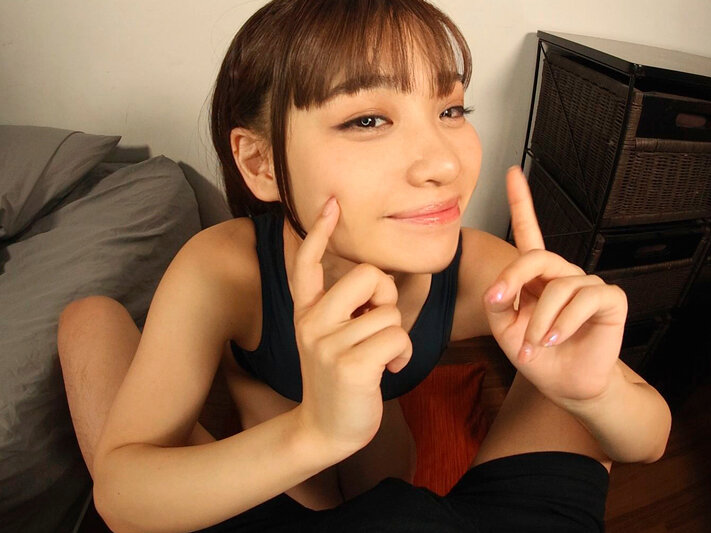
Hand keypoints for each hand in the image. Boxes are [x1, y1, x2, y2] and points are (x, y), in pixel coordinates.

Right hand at [291, 197, 412, 452]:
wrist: (325, 430)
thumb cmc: (340, 380)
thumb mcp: (331, 339)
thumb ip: (346, 309)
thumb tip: (378, 279)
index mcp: (307, 312)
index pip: (307, 263)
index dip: (320, 232)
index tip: (331, 203)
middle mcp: (311, 322)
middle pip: (369, 276)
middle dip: (387, 299)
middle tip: (379, 328)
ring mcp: (327, 344)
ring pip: (389, 313)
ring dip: (397, 337)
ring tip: (381, 359)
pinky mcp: (349, 365)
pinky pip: (397, 338)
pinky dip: (403, 355)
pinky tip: (388, 371)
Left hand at [483, 167, 628, 403]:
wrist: (567, 386)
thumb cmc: (537, 356)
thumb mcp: (506, 330)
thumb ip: (499, 305)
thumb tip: (497, 288)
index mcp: (537, 277)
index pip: (530, 232)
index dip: (522, 202)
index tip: (512, 172)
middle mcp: (563, 274)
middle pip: (537, 257)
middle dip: (514, 277)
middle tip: (499, 302)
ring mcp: (587, 284)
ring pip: (557, 287)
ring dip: (539, 321)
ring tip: (534, 346)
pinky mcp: (610, 298)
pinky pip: (583, 299)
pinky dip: (563, 323)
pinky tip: (555, 341)